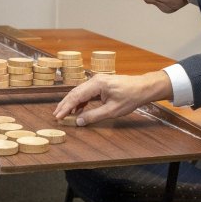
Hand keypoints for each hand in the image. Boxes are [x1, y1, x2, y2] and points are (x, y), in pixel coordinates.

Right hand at [52, 71, 172, 125]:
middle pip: (75, 93)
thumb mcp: (112, 110)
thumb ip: (93, 116)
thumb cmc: (130, 97)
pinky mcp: (101, 84)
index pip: (76, 96)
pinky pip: (86, 92)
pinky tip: (77, 110)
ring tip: (64, 114)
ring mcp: (97, 81)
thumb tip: (78, 121)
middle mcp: (95, 80)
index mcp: (97, 84)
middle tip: (56, 116)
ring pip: (79, 92)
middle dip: (65, 105)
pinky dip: (80, 101)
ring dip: (72, 103)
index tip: (59, 116)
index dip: (66, 107)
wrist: (143, 88)